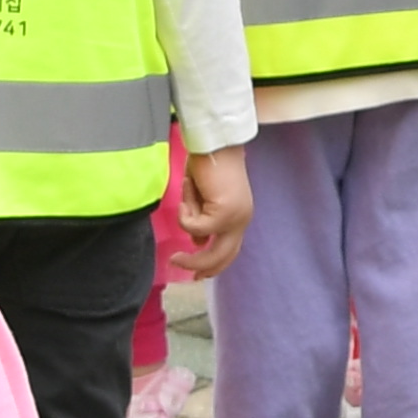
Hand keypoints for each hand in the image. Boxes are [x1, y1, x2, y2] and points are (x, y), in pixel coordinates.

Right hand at [175, 141, 250, 279]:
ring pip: (207, 246)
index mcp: (239, 215)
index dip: (213, 266)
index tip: (196, 275)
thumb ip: (203, 221)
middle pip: (222, 257)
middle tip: (175, 262)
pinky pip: (194, 226)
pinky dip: (185, 209)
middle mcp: (242, 219)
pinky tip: (190, 186)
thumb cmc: (207, 162)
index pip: (229, 251)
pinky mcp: (225, 214)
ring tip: (185, 196)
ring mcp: (236, 218)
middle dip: (197, 265)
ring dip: (186, 223)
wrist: (213, 141)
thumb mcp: (202, 199)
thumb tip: (199, 242)